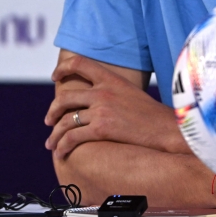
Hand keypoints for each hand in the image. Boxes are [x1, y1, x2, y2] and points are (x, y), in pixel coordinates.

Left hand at [44, 55, 188, 158]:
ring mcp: (102, 109)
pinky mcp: (102, 128)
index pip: (80, 64)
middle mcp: (103, 91)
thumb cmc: (151, 115)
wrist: (167, 129)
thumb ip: (111, 91)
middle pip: (65, 97)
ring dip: (55, 134)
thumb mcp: (130, 92)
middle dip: (52, 111)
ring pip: (66, 121)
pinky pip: (73, 137)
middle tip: (48, 121)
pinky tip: (61, 152)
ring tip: (51, 144)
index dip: (63, 69)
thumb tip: (94, 99)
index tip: (55, 77)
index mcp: (111, 79)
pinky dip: (63, 146)